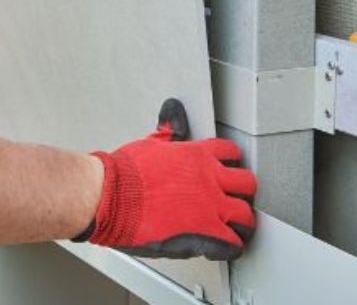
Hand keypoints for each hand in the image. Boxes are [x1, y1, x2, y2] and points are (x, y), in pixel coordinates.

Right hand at [75, 99, 256, 259]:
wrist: (108, 196)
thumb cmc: (125, 173)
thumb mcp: (151, 143)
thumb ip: (170, 129)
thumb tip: (174, 110)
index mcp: (197, 155)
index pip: (231, 152)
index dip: (230, 162)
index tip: (227, 169)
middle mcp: (209, 180)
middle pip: (247, 184)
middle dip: (242, 191)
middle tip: (234, 197)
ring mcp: (210, 208)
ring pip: (246, 216)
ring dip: (241, 222)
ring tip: (234, 225)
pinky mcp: (205, 235)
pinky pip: (233, 245)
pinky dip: (230, 247)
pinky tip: (223, 246)